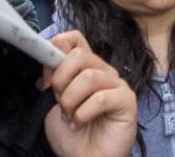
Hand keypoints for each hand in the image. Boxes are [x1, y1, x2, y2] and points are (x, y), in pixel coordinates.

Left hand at [44, 31, 137, 156]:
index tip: (47, 71)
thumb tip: (50, 59)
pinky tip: (81, 123)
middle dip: (61, 79)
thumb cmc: (72, 136)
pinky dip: (84, 113)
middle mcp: (102, 71)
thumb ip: (52, 79)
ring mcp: (116, 84)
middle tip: (58, 101)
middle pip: (80, 55)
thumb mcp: (52, 104)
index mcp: (84, 68)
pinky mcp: (127, 101)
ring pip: (90, 77)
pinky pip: (101, 98)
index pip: (75, 39)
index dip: (58, 47)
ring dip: (71, 100)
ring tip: (70, 116)